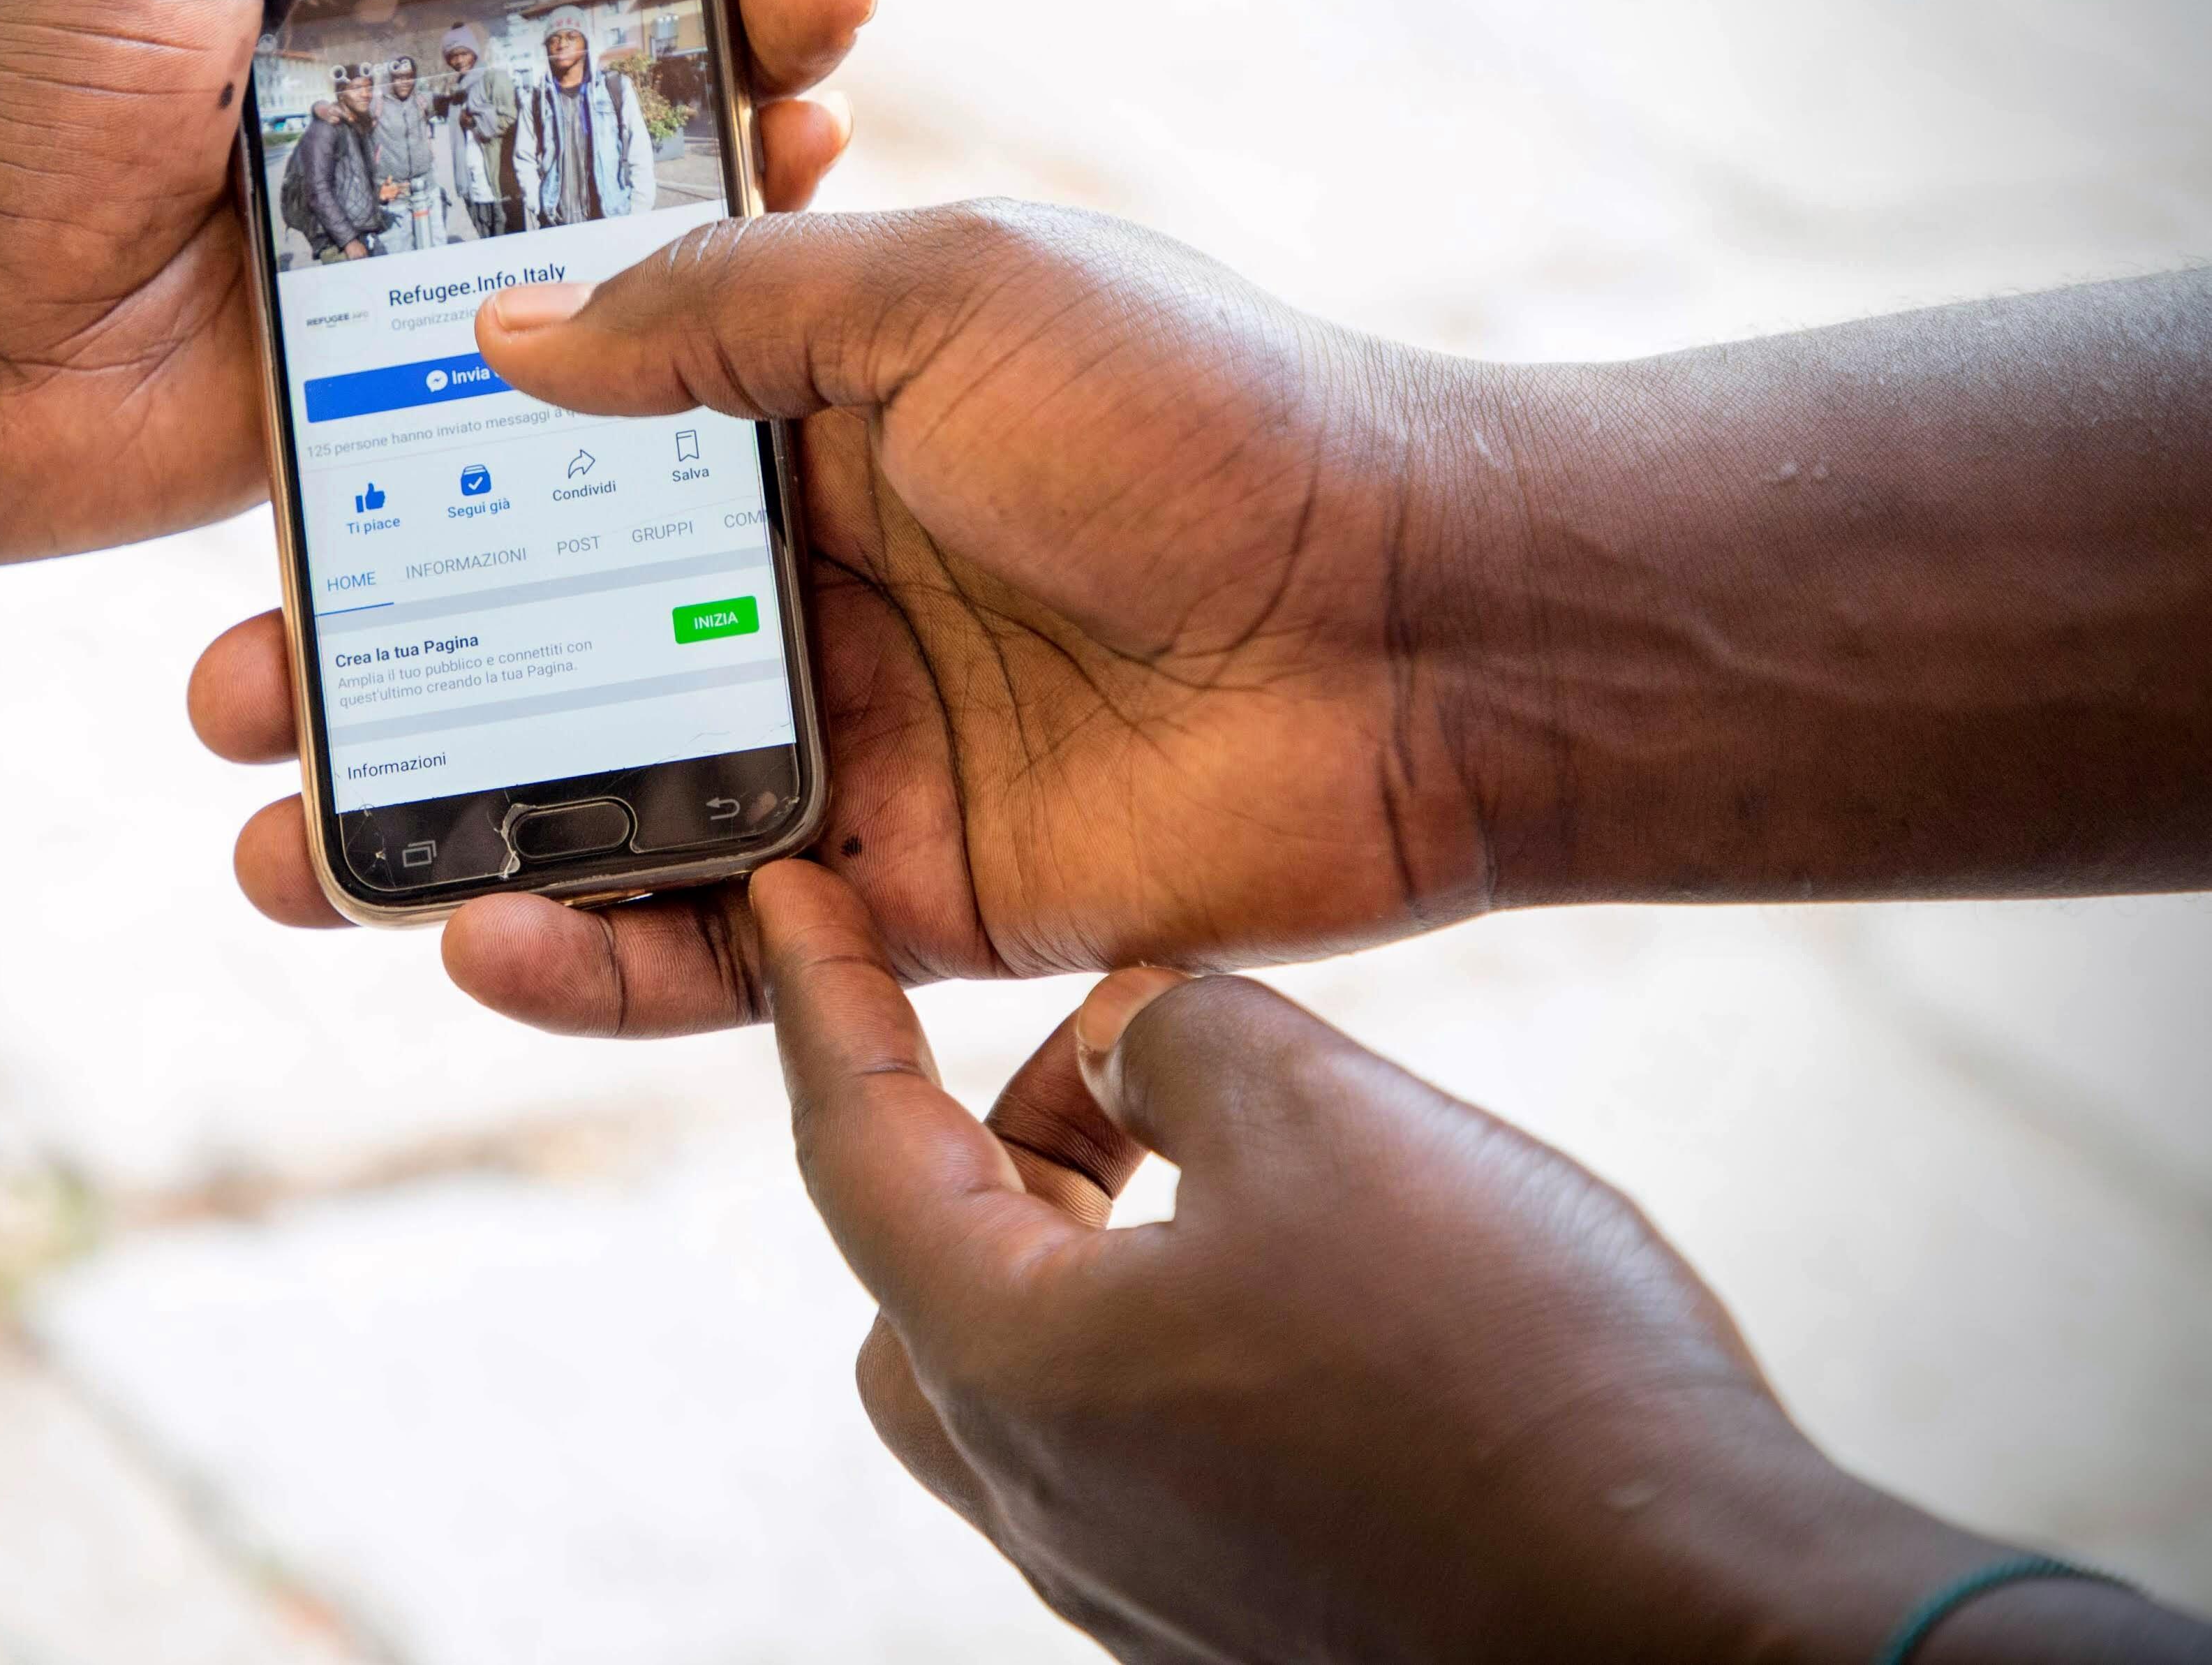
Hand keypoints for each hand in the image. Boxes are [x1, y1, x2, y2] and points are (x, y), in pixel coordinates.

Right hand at [191, 201, 1506, 1029]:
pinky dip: (597, 958)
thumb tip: (499, 339)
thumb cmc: (1203, 419)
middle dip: (381, 685)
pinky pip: (718, 946)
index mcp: (808, 425)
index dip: (417, 496)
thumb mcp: (941, 293)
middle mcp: (809, 589)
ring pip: (601, 812)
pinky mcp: (906, 901)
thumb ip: (715, 315)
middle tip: (234, 713)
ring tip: (292, 864)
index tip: (281, 515)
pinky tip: (486, 940)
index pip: (562, 466)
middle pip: (545, 651)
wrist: (1423, 624)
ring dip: (443, 840)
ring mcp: (852, 752)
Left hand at [754, 860, 2195, 1664]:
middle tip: (1106, 1062)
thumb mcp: (1324, 1116)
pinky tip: (1323, 1286)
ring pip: (1045, 1373)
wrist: (1702, 1626)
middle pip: (929, 1282)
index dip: (819, 999)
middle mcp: (1047, 1498)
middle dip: (987, 1147)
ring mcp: (1143, 1580)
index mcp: (1013, 1366)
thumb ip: (1178, 1038)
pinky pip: (1153, 1451)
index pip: (852, 1149)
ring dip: (1101, 1239)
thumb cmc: (1511, 1377)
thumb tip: (1122, 1042)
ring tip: (1242, 1154)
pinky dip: (1184, 1332)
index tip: (787, 898)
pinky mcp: (1245, 1618)